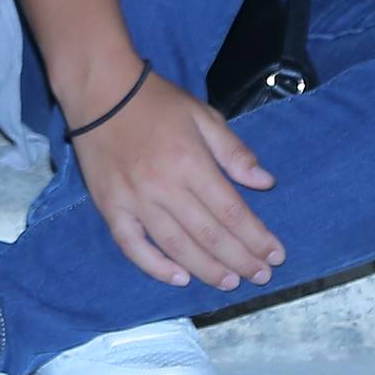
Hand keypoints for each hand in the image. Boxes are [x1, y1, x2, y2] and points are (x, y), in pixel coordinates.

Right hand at [67, 68, 281, 289]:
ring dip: (207, 269)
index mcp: (191, 162)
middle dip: (240, 260)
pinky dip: (155, 267)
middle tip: (261, 276)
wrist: (99, 91)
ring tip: (230, 283)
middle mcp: (164, 187)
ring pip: (176, 246)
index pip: (231, 211)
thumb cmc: (156, 101)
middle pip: (209, 235)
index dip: (256, 237)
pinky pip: (133, 246)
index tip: (276, 254)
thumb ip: (234, 151)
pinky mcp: (111, 207)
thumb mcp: (203, 115)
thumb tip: (265, 183)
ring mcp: (134, 200)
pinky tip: (179, 278)